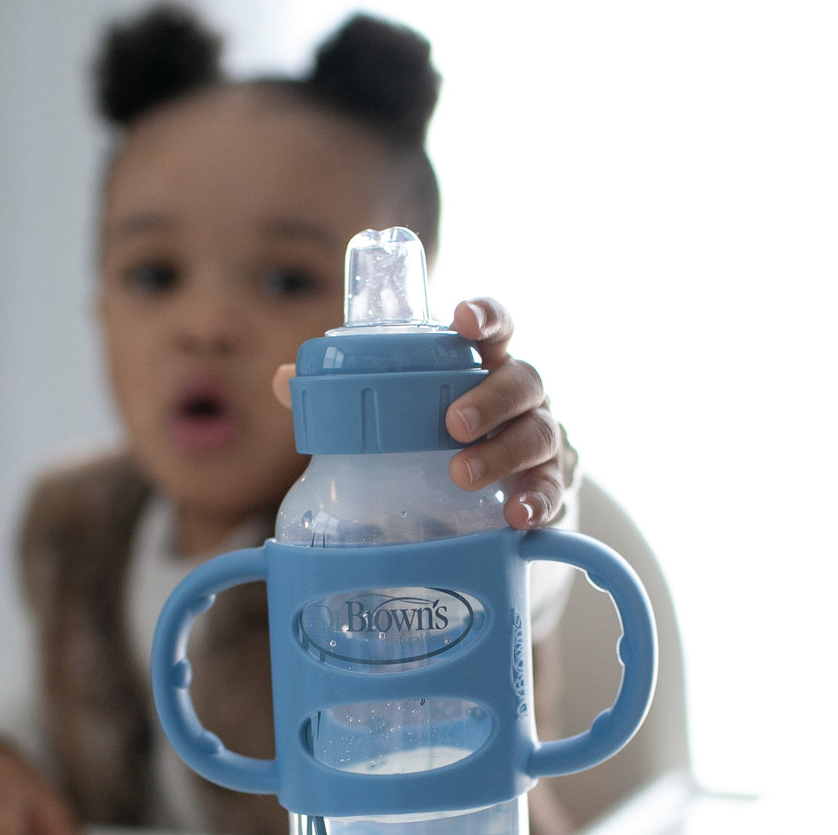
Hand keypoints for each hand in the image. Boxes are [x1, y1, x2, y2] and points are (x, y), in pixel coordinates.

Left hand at [270, 297, 574, 531]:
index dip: (486, 316)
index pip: (496, 328)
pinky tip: (516, 515)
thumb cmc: (438, 443)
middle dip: (490, 399)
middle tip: (451, 424)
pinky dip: (536, 501)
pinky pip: (552, 491)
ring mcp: (541, 440)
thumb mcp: (403, 417)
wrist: (490, 507)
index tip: (463, 320)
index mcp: (483, 368)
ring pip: (538, 434)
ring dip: (502, 453)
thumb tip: (284, 380)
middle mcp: (521, 398)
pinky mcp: (551, 486)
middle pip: (523, 380)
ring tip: (461, 474)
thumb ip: (347, 398)